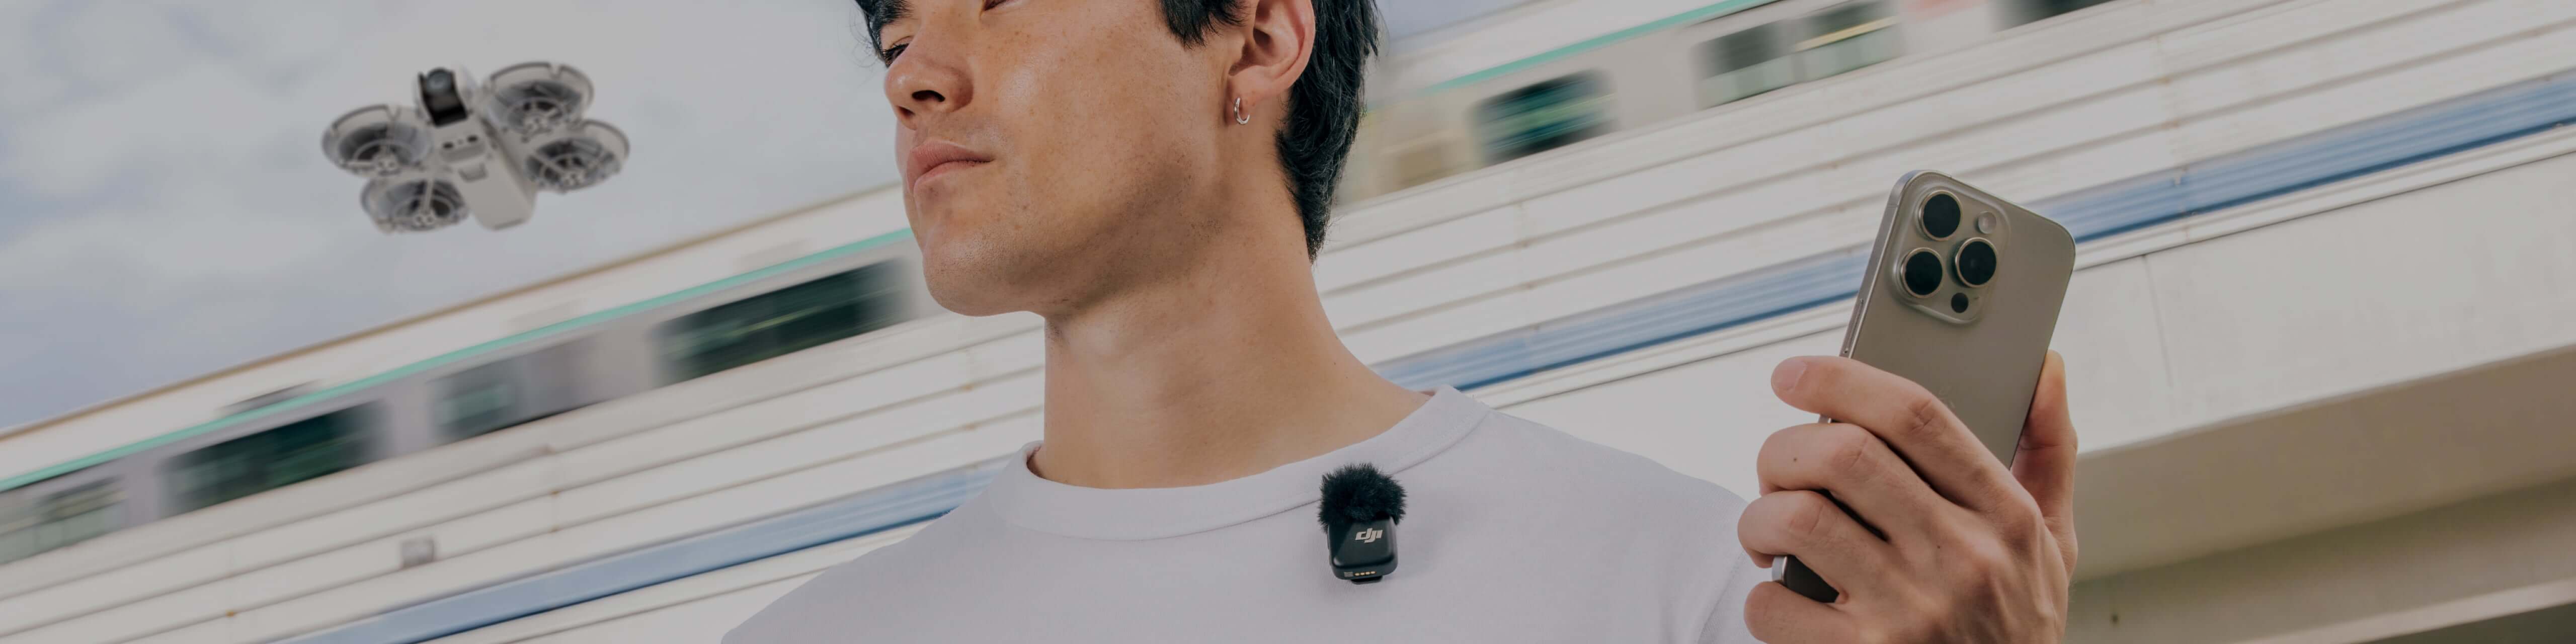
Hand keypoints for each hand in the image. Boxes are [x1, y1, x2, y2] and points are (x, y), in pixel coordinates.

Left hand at [1739, 352, 2077, 642]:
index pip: (1916, 415)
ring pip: (1797, 520)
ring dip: (1760, 517)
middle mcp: (1962, 559)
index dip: (1841, 378)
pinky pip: (1773, 604)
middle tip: (1778, 470)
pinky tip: (1786, 599)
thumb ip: (2047, 452)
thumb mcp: (2053, 543)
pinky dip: (1762, 597)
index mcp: (2006, 516)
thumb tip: (2044, 366)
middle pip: (1844, 454)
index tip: (1794, 374)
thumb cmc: (2017, 627)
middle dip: (1784, 449)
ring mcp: (1911, 612)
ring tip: (1771, 532)